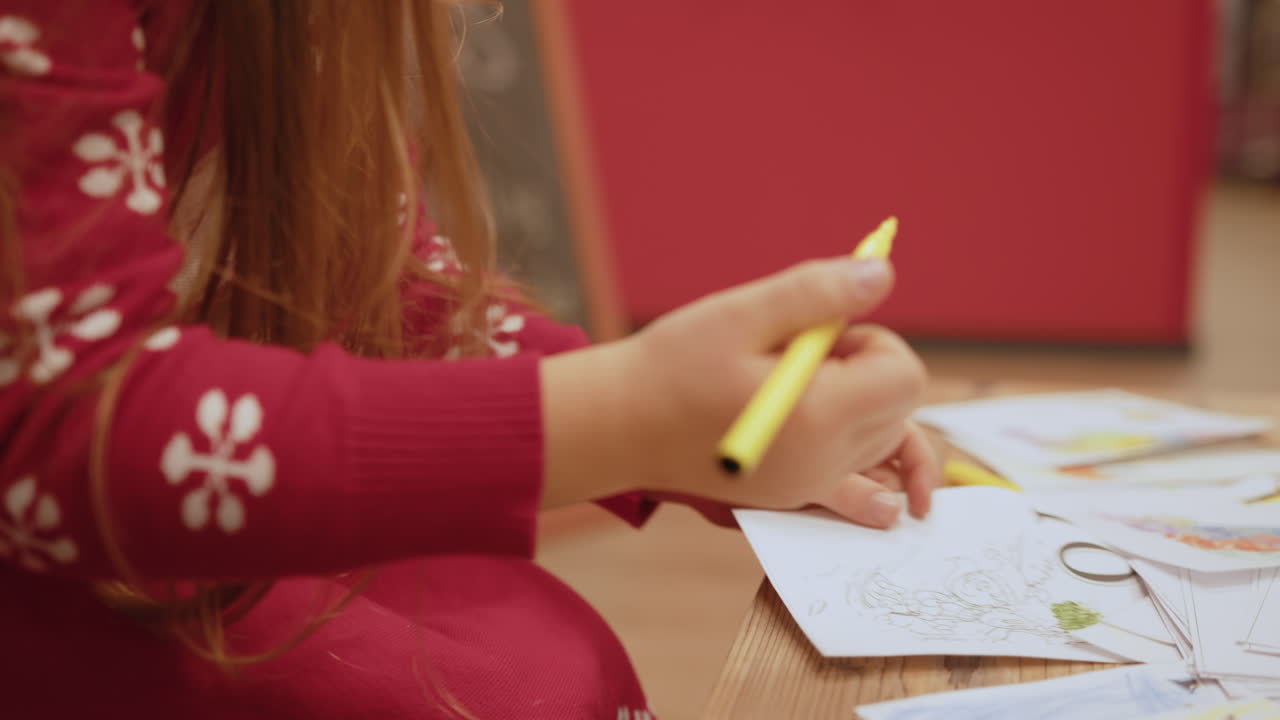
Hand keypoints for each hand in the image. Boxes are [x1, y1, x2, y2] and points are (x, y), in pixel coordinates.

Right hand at [541, 257, 938, 527]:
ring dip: (855, 401)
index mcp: (818, 417)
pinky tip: (811, 422)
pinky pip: (856, 474)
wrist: (619, 426)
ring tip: (788, 383)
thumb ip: (819, 293)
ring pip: (881, 437)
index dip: (874, 342)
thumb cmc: (672, 365)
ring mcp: (811, 486)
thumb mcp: (741, 314)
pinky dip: (849, 444)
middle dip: (866, 369)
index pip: (905, 377)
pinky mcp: (794, 495)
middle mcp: (824, 463)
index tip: (820, 333)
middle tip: (800, 354)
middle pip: (900, 408)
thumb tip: (883, 273)